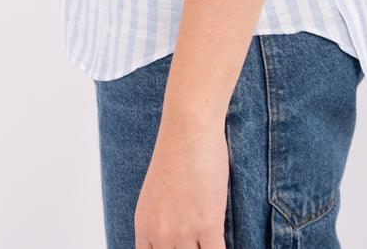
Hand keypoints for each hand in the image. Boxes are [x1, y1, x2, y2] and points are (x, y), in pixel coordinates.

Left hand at [134, 117, 228, 247]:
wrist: (188, 130)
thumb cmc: (176, 153)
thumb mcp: (155, 194)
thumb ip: (161, 221)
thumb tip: (174, 238)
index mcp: (144, 226)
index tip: (180, 247)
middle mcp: (161, 234)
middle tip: (196, 242)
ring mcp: (184, 232)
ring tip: (209, 240)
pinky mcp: (208, 225)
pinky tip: (222, 241)